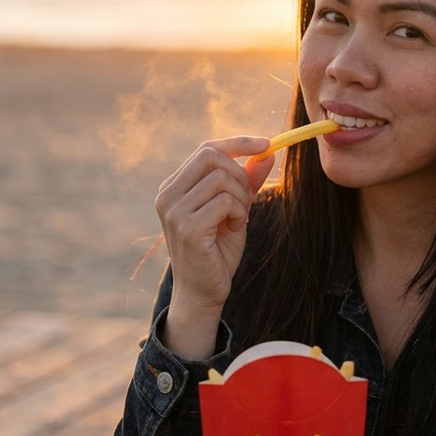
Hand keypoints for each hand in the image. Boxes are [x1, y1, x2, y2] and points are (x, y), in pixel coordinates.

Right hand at [154, 136, 273, 358]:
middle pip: (212, 156)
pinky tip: (234, 230)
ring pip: (222, 179)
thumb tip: (267, 152)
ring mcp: (173, 211)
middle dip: (240, 174)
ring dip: (242, 198)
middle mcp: (167, 195)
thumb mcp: (235, 210)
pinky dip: (239, 213)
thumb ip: (247, 181)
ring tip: (238, 220)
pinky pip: (225, 201)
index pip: (206, 148)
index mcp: (174, 187)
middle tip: (246, 201)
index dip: (238, 143)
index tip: (267, 143)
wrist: (203, 292)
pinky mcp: (187, 227)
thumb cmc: (217, 251)